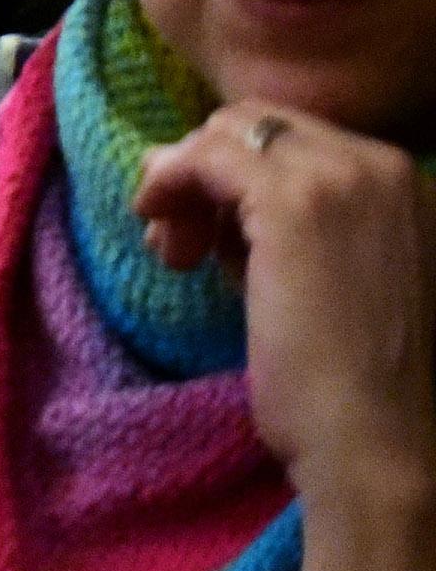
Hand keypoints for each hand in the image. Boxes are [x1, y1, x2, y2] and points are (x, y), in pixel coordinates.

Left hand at [136, 106, 435, 511]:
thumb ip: (292, 232)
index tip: (206, 233)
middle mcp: (386, 167)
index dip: (237, 177)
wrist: (383, 444)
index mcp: (408, 185)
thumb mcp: (338, 283)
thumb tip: (212, 202)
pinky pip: (205, 158)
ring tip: (171, 250)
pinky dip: (169, 184)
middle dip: (206, 170)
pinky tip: (161, 234)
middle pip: (259, 126)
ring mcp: (345, 179)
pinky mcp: (295, 204)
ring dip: (184, 183)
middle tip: (177, 238)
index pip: (298, 142)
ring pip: (228, 135)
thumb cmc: (359, 385)